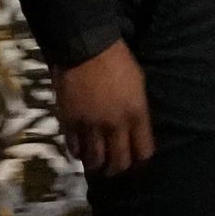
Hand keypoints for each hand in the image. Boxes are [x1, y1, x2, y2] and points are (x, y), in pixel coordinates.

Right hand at [55, 41, 153, 178]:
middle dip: (118, 168)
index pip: (144, 151)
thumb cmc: (117, 60)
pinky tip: (80, 151)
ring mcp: (91, 126)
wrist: (85, 47)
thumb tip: (135, 128)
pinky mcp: (71, 122)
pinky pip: (74, 147)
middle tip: (114, 168)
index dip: (141, 160)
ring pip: (95, 160)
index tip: (137, 160)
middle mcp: (115, 126)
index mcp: (137, 114)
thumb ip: (138, 110)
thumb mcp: (138, 84)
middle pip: (119, 161)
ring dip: (97, 165)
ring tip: (96, 165)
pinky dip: (78, 152)